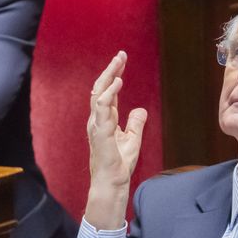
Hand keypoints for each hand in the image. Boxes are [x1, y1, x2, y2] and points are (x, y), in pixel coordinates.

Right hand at [85, 51, 147, 228]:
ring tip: (119, 63)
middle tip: (121, 55)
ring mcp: (97, 125)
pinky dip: (110, 92)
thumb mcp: (133, 139)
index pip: (107, 92)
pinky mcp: (100, 131)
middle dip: (110, 70)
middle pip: (101, 88)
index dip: (114, 75)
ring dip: (109, 76)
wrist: (113, 182)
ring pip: (99, 93)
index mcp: (104, 120)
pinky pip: (102, 107)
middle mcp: (97, 119)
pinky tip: (118, 82)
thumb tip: (140, 110)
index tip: (122, 60)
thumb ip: (135, 123)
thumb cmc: (119, 164)